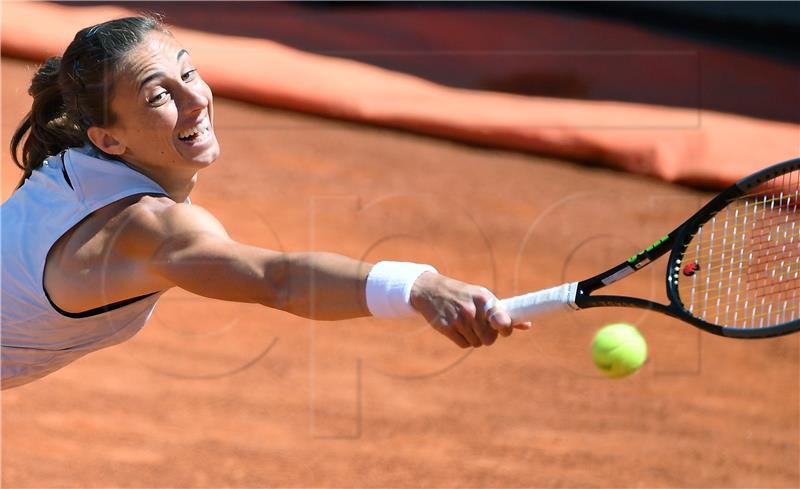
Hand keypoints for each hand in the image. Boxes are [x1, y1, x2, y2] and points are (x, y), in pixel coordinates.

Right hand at [409, 272, 530, 347]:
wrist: (431, 290)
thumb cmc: (464, 294)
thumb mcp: (482, 297)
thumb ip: (503, 312)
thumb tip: (527, 325)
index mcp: (484, 299)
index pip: (502, 320)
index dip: (505, 329)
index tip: (503, 329)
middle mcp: (472, 309)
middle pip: (489, 339)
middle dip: (487, 336)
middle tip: (480, 326)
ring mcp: (458, 319)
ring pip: (477, 343)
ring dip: (474, 338)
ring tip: (466, 323)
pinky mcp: (446, 327)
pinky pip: (464, 344)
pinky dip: (463, 340)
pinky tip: (458, 328)